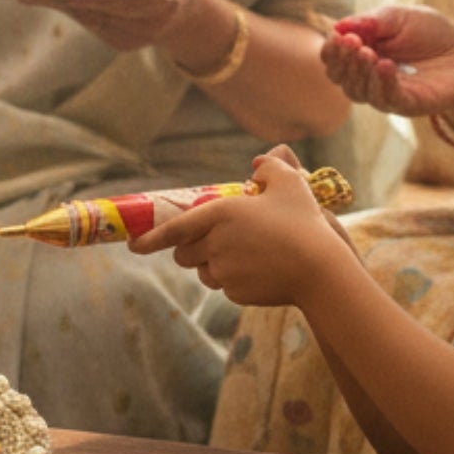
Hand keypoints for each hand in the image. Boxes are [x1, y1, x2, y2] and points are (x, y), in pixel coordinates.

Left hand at [129, 149, 350, 304]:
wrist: (320, 270)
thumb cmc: (304, 223)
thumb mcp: (291, 185)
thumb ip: (272, 167)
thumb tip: (259, 161)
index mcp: (219, 214)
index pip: (174, 228)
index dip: (151, 238)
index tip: (134, 245)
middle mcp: (213, 244)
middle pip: (184, 253)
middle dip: (191, 249)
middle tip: (215, 242)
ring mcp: (222, 271)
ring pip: (203, 272)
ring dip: (213, 265)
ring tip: (246, 256)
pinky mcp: (235, 293)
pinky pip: (224, 287)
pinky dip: (234, 280)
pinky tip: (259, 272)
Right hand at [322, 7, 453, 119]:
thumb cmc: (430, 33)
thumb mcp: (399, 17)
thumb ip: (371, 21)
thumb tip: (339, 26)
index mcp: (360, 54)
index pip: (333, 59)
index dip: (331, 49)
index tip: (339, 36)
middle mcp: (366, 77)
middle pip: (339, 77)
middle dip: (342, 59)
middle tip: (352, 42)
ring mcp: (384, 93)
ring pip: (358, 91)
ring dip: (359, 71)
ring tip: (368, 52)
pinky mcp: (406, 104)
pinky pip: (387, 99)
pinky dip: (382, 82)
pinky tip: (384, 65)